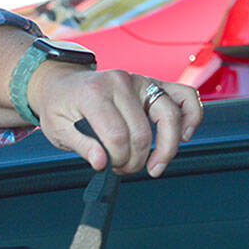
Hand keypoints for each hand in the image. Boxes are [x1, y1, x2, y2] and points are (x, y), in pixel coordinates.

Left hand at [27, 64, 201, 176]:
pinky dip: (191, 116)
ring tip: (155, 164)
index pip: (117, 136)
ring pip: (170, 115)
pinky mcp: (152, 82)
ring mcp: (139, 80)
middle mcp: (120, 82)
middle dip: (136, 160)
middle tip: (123, 168)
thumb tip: (101, 162)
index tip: (109, 166)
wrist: (60, 83)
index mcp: (94, 93)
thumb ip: (81, 146)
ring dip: (166, 147)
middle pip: (143, 132)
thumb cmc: (60, 106)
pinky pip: (184, 95)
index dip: (117, 160)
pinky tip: (183, 135)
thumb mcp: (57, 129)